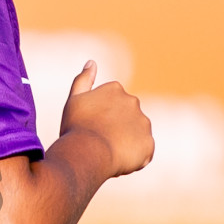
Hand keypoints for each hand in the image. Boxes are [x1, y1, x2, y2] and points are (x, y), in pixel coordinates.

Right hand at [59, 60, 153, 178]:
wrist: (87, 152)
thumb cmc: (76, 127)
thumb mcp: (74, 100)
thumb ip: (83, 80)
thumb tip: (92, 62)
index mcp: (115, 89)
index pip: (112, 104)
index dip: (100, 117)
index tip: (91, 126)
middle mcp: (133, 102)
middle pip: (125, 118)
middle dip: (115, 128)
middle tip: (98, 141)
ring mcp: (143, 123)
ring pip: (135, 134)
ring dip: (125, 142)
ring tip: (108, 152)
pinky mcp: (149, 143)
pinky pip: (143, 152)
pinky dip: (133, 157)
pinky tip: (118, 161)